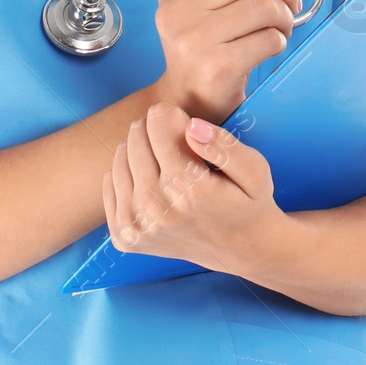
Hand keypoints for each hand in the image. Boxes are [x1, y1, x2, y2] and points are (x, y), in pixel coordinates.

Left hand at [103, 101, 283, 272]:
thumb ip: (226, 146)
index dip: (173, 116)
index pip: (158, 124)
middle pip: (136, 138)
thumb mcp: (255, 169)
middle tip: (176, 141)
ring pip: (120, 157)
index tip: (185, 123)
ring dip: (139, 150)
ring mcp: (137, 226)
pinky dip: (126, 173)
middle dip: (154, 129)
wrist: (240, 248)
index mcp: (189, 189)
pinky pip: (110, 181)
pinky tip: (151, 180)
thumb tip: (191, 127)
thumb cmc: (247, 202)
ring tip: (165, 160)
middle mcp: (157, 210)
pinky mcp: (125, 236)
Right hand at [152, 0, 301, 121]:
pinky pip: (269, 38)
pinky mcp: (216, 65)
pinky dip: (280, 40)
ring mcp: (193, 38)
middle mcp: (176, 9)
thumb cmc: (205, 44)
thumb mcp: (204, 0)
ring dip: (285, 15)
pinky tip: (271, 45)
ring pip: (264, 5)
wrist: (188, 100)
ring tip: (281, 25)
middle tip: (290, 0)